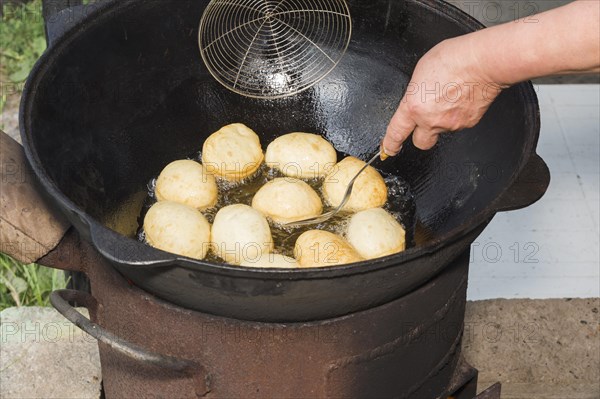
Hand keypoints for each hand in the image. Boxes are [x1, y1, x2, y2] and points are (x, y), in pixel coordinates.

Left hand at [382, 37, 503, 153]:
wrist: (483, 62)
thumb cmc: (454, 59)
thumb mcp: (421, 71)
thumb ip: (415, 91)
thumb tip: (417, 97)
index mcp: (413, 106)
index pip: (396, 133)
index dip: (390, 144)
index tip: (388, 150)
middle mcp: (430, 120)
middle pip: (421, 143)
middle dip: (420, 136)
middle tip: (424, 124)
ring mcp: (450, 124)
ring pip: (442, 130)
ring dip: (442, 119)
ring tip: (449, 97)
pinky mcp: (468, 123)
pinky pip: (459, 123)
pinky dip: (458, 114)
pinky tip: (461, 99)